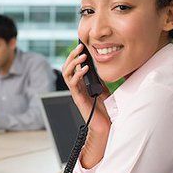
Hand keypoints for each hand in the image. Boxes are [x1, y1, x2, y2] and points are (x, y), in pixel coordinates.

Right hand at [62, 43, 111, 167]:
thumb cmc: (105, 110)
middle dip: (72, 56)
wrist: (106, 126)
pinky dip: (78, 74)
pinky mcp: (78, 98)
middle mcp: (76, 88)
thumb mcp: (104, 89)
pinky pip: (73, 84)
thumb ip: (99, 79)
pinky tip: (85, 68)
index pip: (74, 66)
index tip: (82, 45)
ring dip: (73, 63)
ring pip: (67, 74)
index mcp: (81, 84)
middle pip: (67, 68)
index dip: (75, 56)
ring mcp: (76, 93)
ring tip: (82, 56)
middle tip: (79, 47)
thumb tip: (102, 66)